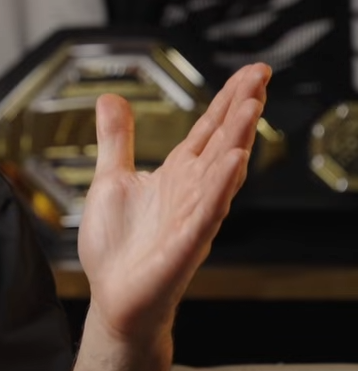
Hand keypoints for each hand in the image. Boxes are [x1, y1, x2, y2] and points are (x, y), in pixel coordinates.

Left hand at [77, 63, 270, 345]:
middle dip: (240, 109)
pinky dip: (219, 187)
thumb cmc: (118, 246)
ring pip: (221, 173)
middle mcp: (191, 192)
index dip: (228, 100)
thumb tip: (111, 98)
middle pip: (222, 142)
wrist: (114, 298)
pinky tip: (233, 162)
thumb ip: (115, 140)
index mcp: (176, 175)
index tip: (252, 72)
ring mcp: (192, 218)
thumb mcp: (110, 179)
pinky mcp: (184, 245)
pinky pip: (207, 212)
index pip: (208, 130)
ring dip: (236, 139)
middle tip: (260, 75)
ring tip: (251, 106)